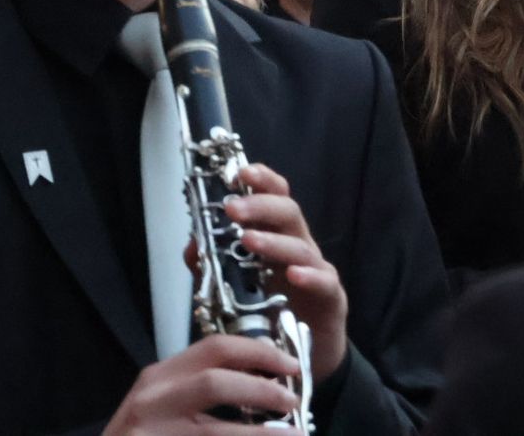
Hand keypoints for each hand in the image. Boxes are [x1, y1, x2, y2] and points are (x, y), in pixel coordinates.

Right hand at [104, 335, 307, 435]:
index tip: (290, 365)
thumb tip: (261, 384)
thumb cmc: (145, 435)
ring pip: (219, 430)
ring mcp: (157, 432)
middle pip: (216, 381)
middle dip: (263, 391)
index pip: (213, 348)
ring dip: (265, 435)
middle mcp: (154, 399)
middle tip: (292, 402)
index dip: (259, 352)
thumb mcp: (162, 403)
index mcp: (160, 376)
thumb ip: (196, 388)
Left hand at [226, 163, 347, 381]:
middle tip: (233, 208)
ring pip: (301, 245)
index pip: (273, 196)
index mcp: (274, 233)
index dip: (260, 179)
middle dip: (260, 205)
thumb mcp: (230, 284)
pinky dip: (309, 276)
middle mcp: (296, 244)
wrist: (299, 352)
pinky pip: (324, 282)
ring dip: (273, 241)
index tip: (240, 172)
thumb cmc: (267, 307)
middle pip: (287, 212)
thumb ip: (210, 263)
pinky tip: (293, 275)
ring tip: (248, 240)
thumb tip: (192, 244)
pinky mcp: (331, 299)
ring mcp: (316, 270)